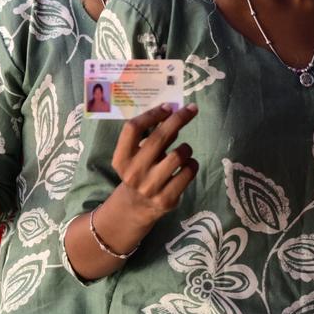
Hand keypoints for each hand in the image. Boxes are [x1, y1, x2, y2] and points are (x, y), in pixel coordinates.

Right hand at [110, 103, 198, 225]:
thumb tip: (173, 113)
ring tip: (183, 150)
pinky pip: (188, 173)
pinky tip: (188, 164)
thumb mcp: (135, 155)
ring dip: (185, 148)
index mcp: (121, 158)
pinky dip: (192, 164)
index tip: (168, 107)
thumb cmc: (139, 171)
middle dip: (178, 120)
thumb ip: (150, 137)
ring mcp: (150, 186)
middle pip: (158, 138)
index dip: (152, 114)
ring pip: (177, 156)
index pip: (132, 128)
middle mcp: (133, 172)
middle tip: (191, 109)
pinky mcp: (167, 198)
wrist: (136, 206)